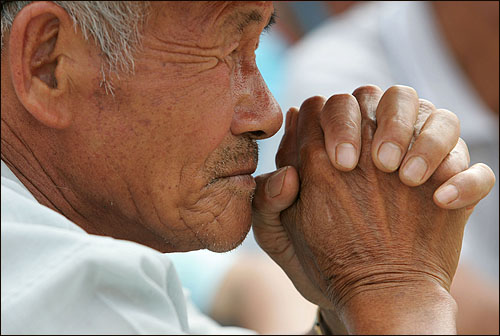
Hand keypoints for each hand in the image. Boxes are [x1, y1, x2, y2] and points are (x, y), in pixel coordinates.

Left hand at [252, 85, 494, 333]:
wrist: (364, 291)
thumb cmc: (317, 256)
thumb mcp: (281, 237)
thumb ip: (268, 202)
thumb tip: (285, 172)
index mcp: (337, 144)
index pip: (335, 103)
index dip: (336, 122)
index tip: (338, 164)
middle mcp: (381, 143)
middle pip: (387, 96)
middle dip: (383, 122)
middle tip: (377, 164)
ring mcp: (422, 163)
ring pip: (440, 117)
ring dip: (427, 139)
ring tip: (408, 178)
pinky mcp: (455, 191)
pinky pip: (478, 171)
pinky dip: (467, 179)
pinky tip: (442, 202)